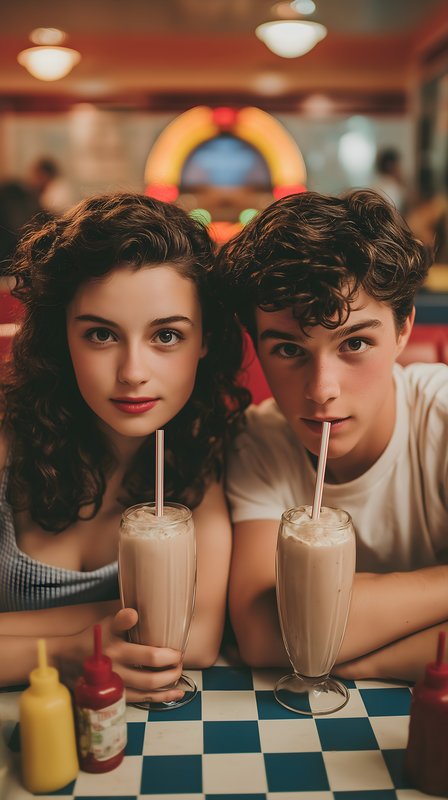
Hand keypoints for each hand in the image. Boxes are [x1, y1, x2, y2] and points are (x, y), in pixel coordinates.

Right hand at [60, 607, 183, 703]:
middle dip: (172, 672)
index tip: (178, 652)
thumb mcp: (106, 624)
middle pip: (151, 678)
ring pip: (147, 693)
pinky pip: (140, 701)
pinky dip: (159, 698)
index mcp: (117, 651)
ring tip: (180, 678)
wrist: (68, 660)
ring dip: (168, 687)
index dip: (169, 656)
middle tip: (181, 663)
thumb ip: (122, 619)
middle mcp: (117, 672)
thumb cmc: (93, 637)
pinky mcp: (115, 696)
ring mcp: (116, 687)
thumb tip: (134, 613)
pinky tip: (173, 694)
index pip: (149, 657)